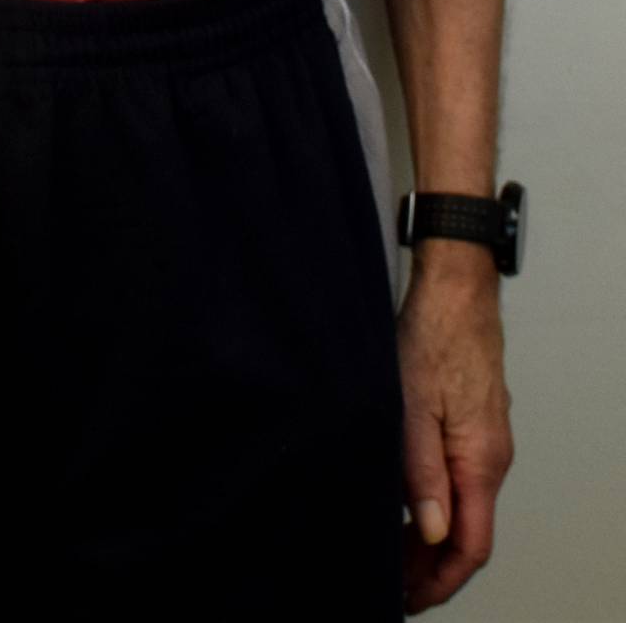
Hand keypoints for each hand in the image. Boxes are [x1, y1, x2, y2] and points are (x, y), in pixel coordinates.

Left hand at [398, 252, 513, 610]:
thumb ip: (421, 471)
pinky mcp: (471, 425)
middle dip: (431, 569)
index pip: (471, 545)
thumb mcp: (411, 405)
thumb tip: (430, 532)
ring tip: (390, 555)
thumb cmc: (432, 336)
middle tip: (392, 586)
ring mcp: (484, 441)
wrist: (455, 290)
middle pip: (468, 534)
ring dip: (430, 539)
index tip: (408, 599)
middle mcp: (490, 457)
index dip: (439, 581)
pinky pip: (459, 481)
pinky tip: (405, 506)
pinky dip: (434, 506)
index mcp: (481, 460)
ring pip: (463, 508)